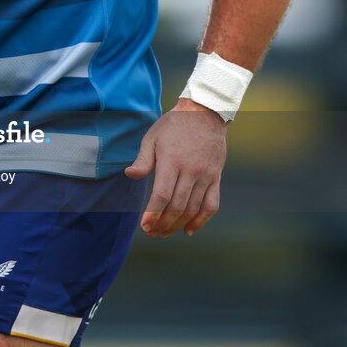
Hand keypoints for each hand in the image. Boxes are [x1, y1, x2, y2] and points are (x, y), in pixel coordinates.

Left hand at [124, 99, 226, 236]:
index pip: (162, 194)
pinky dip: (201, 220)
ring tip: (164, 233)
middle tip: (152, 233)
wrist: (205, 114)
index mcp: (171, 160)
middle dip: (163, 224)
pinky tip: (189, 229)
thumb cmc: (173, 126)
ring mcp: (205, 175)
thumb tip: (130, 175)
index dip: (153, 213)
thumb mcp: (153, 137)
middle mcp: (190, 170)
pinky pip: (211, 205)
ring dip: (178, 225)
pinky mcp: (216, 177)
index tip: (145, 226)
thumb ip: (143, 159)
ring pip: (193, 208)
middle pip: (177, 206)